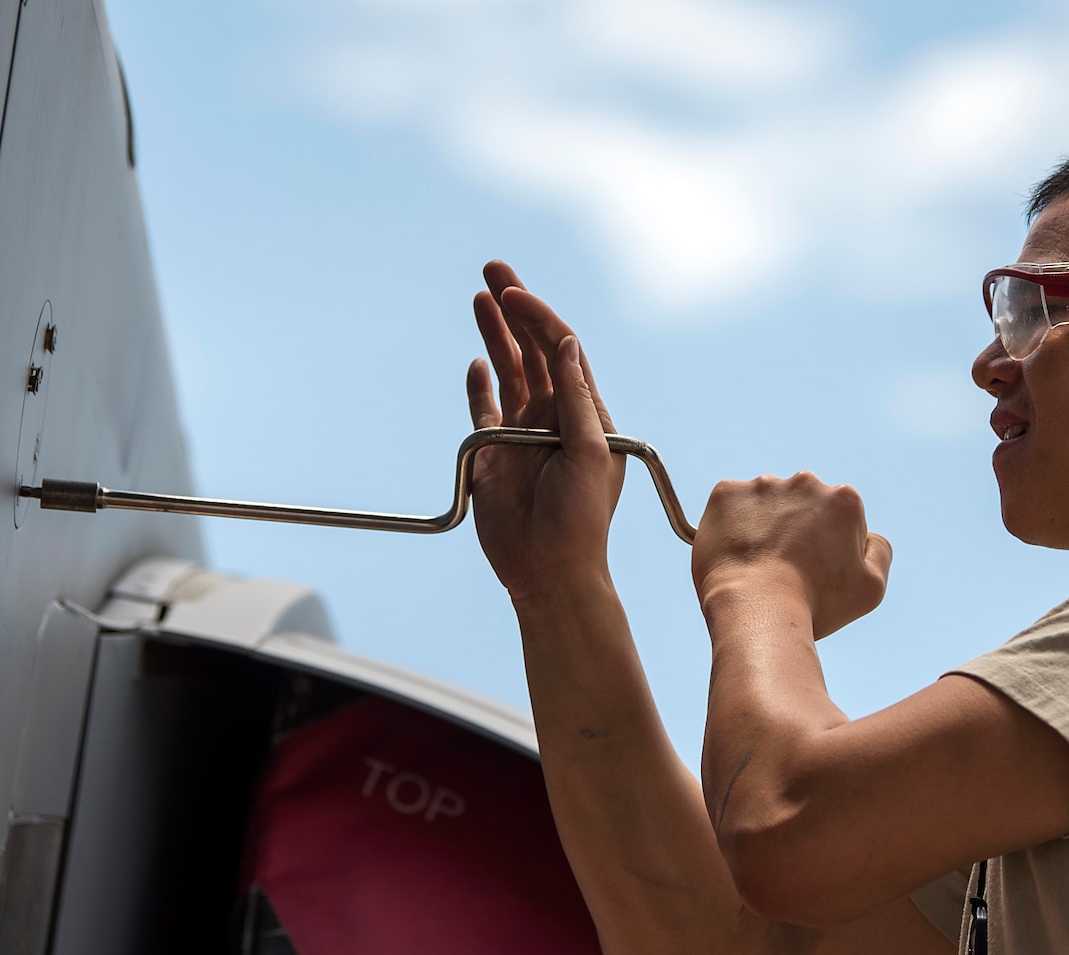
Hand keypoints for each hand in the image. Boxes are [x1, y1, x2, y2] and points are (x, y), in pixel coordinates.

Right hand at [466, 261, 626, 601]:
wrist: (548, 571)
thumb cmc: (581, 520)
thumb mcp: (592, 455)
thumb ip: (578, 400)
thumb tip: (568, 344)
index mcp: (585, 413)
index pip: (563, 350)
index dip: (539, 318)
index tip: (515, 294)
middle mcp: (554, 416)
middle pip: (533, 349)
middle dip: (515, 308)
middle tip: (493, 269)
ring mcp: (522, 433)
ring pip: (508, 371)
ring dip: (495, 334)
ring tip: (479, 297)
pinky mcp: (493, 453)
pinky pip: (485, 408)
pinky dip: (480, 384)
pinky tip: (476, 362)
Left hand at [692, 473, 892, 639]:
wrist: (755, 610)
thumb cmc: (815, 605)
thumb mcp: (871, 587)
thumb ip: (879, 551)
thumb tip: (868, 534)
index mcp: (844, 500)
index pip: (839, 519)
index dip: (829, 548)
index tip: (815, 571)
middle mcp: (805, 481)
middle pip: (802, 505)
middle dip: (796, 530)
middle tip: (784, 569)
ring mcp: (762, 485)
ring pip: (765, 504)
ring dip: (763, 525)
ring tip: (757, 564)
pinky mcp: (726, 493)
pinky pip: (730, 506)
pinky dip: (731, 525)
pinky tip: (735, 554)